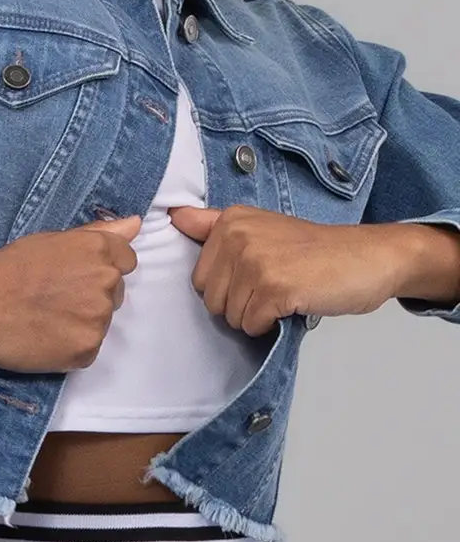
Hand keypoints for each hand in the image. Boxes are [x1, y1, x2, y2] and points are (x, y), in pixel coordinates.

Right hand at [0, 214, 141, 372]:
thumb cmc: (8, 267)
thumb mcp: (52, 239)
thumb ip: (98, 233)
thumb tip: (135, 224)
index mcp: (100, 250)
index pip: (126, 261)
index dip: (101, 268)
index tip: (75, 275)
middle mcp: (106, 283)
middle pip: (115, 293)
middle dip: (92, 295)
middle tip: (53, 297)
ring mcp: (97, 319)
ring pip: (102, 322)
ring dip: (81, 321)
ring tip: (45, 317)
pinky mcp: (85, 351)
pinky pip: (88, 348)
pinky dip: (71, 346)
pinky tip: (45, 337)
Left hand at [168, 204, 402, 336]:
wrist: (367, 257)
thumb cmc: (315, 250)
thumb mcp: (261, 227)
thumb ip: (214, 224)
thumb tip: (175, 215)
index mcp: (231, 220)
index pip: (199, 277)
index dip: (226, 288)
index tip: (252, 278)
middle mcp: (238, 235)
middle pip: (210, 299)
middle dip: (239, 305)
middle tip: (273, 287)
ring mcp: (255, 260)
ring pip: (230, 316)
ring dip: (257, 316)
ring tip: (285, 293)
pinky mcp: (273, 287)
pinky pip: (251, 325)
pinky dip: (271, 325)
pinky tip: (292, 304)